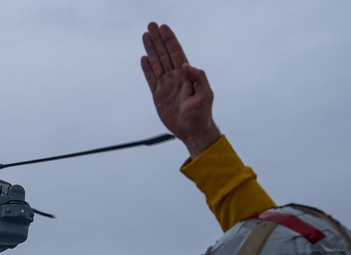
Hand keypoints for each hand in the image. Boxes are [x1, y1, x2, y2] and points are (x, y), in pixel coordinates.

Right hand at [141, 22, 220, 157]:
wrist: (193, 131)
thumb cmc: (202, 114)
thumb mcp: (206, 95)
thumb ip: (198, 78)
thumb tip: (185, 65)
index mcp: (186, 76)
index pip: (176, 53)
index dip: (169, 40)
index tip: (163, 28)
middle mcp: (175, 78)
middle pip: (164, 54)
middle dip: (158, 40)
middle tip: (151, 26)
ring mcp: (166, 86)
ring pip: (156, 64)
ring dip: (151, 50)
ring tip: (145, 37)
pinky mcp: (158, 96)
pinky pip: (151, 79)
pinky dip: (147, 69)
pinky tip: (144, 59)